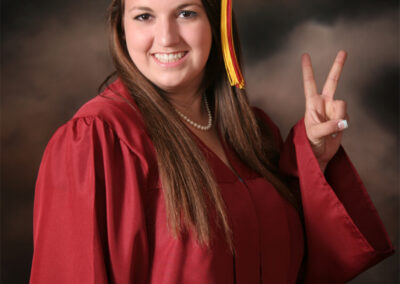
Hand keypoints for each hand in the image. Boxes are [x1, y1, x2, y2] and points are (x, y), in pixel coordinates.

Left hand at [301, 50, 348, 171]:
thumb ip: (328, 126)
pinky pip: (346, 117)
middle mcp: (324, 103)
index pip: (309, 83)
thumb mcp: (314, 134)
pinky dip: (342, 125)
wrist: (319, 153)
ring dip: (338, 118)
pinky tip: (336, 132)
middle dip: (338, 66)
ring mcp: (334, 109)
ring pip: (342, 105)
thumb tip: (343, 122)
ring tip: (330, 130)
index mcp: (312, 103)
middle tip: (344, 51)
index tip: (305, 55)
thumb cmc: (310, 142)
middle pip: (332, 81)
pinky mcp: (343, 117)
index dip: (307, 70)